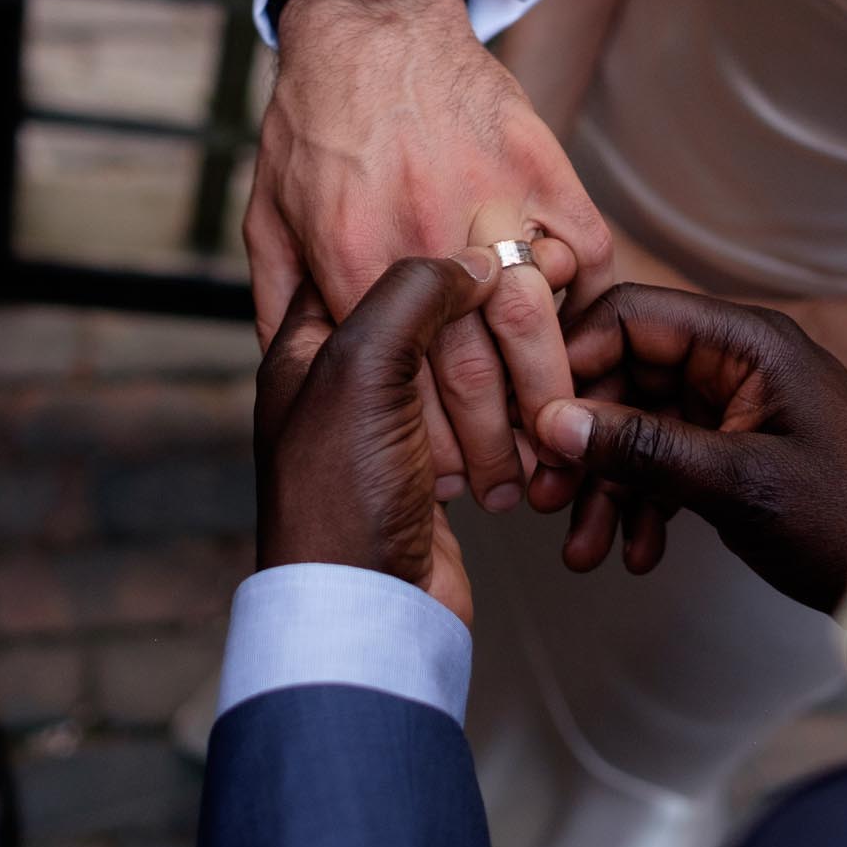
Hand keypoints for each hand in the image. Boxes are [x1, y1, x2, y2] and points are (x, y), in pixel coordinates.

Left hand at [247, 0, 614, 514]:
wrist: (368, 23)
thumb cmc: (311, 124)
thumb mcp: (267, 221)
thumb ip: (283, 304)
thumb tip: (296, 380)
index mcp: (350, 262)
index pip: (401, 382)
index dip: (434, 447)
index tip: (453, 485)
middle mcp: (422, 238)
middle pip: (474, 371)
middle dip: (499, 446)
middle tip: (514, 487)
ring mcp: (489, 201)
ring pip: (535, 326)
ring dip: (552, 394)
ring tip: (558, 438)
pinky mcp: (540, 168)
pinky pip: (584, 253)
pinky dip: (589, 303)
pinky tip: (583, 343)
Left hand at [256, 248, 558, 628]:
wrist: (368, 609)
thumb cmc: (339, 497)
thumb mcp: (361, 366)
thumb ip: (411, 294)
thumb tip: (468, 260)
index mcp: (305, 349)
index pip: (362, 266)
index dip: (423, 250)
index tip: (480, 236)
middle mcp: (341, 385)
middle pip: (421, 319)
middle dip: (476, 311)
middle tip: (531, 290)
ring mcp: (387, 431)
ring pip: (457, 371)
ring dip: (500, 371)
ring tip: (541, 352)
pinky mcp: (431, 473)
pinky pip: (478, 426)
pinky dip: (508, 421)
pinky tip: (534, 414)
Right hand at [527, 285, 846, 611]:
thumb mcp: (740, 483)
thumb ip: (644, 449)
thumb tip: (555, 424)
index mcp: (747, 343)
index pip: (633, 317)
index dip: (574, 362)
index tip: (534, 419)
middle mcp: (736, 364)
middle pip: (626, 378)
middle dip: (583, 443)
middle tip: (544, 497)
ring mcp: (734, 408)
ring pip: (639, 430)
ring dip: (606, 488)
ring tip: (583, 549)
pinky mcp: (734, 450)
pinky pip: (666, 464)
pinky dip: (643, 506)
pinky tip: (634, 552)